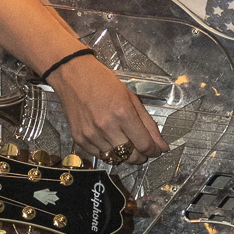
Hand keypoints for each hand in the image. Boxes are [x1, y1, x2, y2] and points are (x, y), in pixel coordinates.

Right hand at [50, 57, 165, 163]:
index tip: (156, 150)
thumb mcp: (131, 98)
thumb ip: (147, 123)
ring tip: (125, 143)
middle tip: (143, 151)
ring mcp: (91, 134)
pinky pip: (99, 155)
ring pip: (115, 158)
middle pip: (131, 156)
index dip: (154, 151)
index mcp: (123, 113)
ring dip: (123, 154)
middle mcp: (107, 126)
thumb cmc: (101, 81)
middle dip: (141, 156)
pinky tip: (110, 141)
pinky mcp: (80, 138)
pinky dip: (107, 152)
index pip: (144, 145)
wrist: (73, 76)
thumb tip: (160, 144)